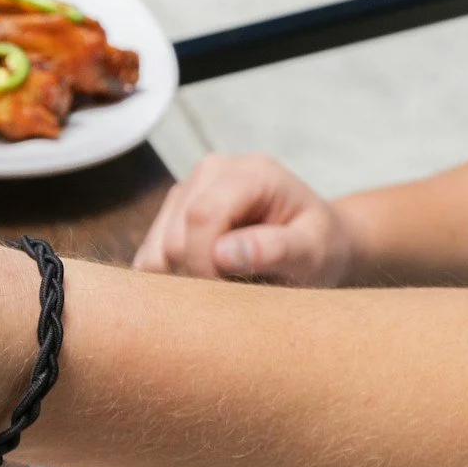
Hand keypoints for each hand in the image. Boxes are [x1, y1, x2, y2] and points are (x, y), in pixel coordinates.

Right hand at [132, 153, 356, 285]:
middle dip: (196, 277)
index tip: (233, 294)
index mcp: (250, 172)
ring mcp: (185, 192)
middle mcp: (210, 172)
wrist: (314, 243)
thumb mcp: (314, 253)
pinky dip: (169, 282)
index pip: (202, 216)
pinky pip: (147, 260)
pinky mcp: (168, 216)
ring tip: (223, 285)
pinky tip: (204, 281)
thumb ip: (276, 249)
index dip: (206, 263)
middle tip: (234, 293)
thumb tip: (222, 254)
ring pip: (154, 253)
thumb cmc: (320, 248)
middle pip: (173, 238)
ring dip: (181, 281)